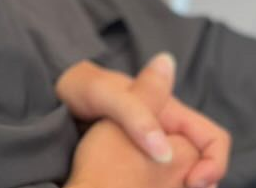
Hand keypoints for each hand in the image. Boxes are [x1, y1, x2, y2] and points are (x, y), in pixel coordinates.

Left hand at [57, 53, 229, 187]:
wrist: (52, 94)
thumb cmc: (76, 88)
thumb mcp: (102, 93)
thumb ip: (136, 113)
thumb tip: (168, 147)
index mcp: (168, 110)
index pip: (212, 139)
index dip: (212, 164)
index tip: (192, 183)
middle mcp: (165, 128)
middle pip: (200, 163)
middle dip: (194, 183)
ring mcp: (152, 145)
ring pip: (182, 176)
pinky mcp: (137, 161)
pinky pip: (162, 183)